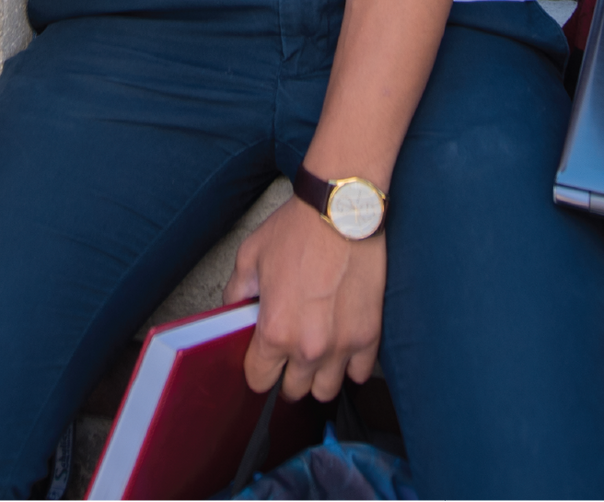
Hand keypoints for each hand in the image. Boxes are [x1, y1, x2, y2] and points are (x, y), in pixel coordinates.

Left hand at [224, 197, 384, 401]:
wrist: (341, 211)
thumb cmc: (297, 230)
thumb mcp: (251, 256)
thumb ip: (237, 293)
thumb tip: (234, 315)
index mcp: (275, 331)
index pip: (259, 380)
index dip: (259, 368)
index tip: (263, 357)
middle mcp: (308, 347)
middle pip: (294, 391)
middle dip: (288, 373)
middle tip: (290, 350)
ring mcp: (342, 345)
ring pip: (326, 391)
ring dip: (319, 375)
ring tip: (316, 350)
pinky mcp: (369, 336)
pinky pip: (359, 375)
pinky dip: (350, 365)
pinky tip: (341, 342)